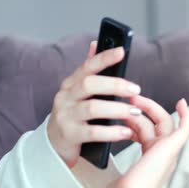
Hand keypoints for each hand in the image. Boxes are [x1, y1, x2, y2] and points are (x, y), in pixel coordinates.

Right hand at [47, 41, 142, 167]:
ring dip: (118, 109)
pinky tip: (126, 132)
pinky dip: (112, 132)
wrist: (53, 144)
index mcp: (70, 84)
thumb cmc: (73, 115)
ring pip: (93, 108)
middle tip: (136, 89)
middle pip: (90, 84)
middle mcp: (65, 97)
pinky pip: (93, 132)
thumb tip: (96, 43)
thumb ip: (88, 71)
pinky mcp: (70, 135)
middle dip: (115, 85)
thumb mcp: (78, 92)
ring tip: (135, 112)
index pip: (87, 66)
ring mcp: (66, 116)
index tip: (122, 51)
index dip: (104, 58)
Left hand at [101, 97, 188, 187]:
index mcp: (150, 160)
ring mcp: (168, 151)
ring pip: (164, 122)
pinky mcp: (172, 147)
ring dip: (150, 107)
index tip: (127, 112)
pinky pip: (185, 128)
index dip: (137, 121)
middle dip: (141, 110)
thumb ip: (113, 159)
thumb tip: (103, 145)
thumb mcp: (115, 168)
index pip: (147, 133)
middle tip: (128, 99)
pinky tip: (181, 103)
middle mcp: (161, 155)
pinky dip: (185, 115)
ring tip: (133, 98)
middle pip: (155, 124)